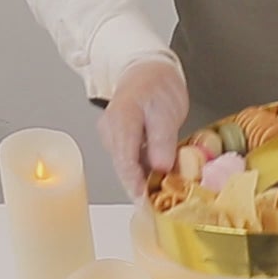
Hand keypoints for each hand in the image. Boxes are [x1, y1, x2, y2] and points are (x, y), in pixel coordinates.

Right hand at [97, 57, 188, 200]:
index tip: (145, 202)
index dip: (135, 185)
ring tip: (160, 198)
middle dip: (139, 188)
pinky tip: (156, 181)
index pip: (125, 160)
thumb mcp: (166, 111)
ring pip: (127, 166)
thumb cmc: (157, 85)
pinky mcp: (119, 141)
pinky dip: (143, 172)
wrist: (147, 69)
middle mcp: (111, 131)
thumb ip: (162, 140)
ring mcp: (112, 136)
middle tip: (156, 209)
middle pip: (123, 167)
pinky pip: (130, 161)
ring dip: (142, 182)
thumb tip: (160, 167)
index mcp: (121, 120)